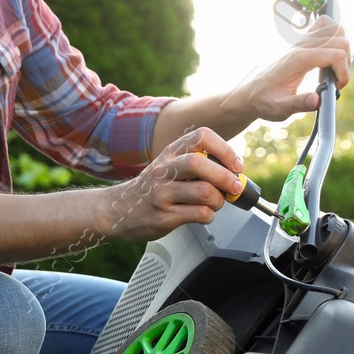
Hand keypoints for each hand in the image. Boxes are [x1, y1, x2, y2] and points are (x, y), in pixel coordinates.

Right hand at [97, 127, 244, 242]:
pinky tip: (203, 214)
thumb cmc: (152, 188)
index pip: (201, 137)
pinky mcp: (164, 216)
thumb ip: (197, 166)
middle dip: (226, 177)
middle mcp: (164, 170)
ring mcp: (162, 193)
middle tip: (235, 187)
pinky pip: (200, 214)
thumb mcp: (168, 166)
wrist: (118, 210)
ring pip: (205, 192)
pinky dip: (210, 216)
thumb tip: (234, 174)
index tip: (236, 165)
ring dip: (219, 200)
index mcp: (170, 153)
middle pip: (201, 164)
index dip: (225, 150)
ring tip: (215, 203)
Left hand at [234, 16, 350, 122]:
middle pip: (339, 38)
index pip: (335, 54)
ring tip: (334, 69)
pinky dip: (333, 36)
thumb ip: (298, 104)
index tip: (336, 88)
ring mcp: (301, 42)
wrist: (251, 94)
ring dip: (343, 47)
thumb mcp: (280, 108)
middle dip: (346, 60)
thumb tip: (317, 100)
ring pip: (334, 28)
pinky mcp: (301, 43)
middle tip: (336, 79)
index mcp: (298, 60)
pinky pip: (323, 25)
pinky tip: (329, 55)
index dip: (344, 72)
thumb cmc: (265, 101)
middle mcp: (301, 46)